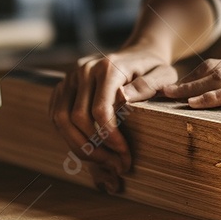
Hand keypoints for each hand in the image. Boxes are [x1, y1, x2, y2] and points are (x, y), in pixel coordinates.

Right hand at [49, 47, 178, 189]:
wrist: (138, 54)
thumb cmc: (153, 68)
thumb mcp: (164, 74)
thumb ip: (149, 85)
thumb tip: (125, 98)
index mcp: (108, 68)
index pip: (100, 110)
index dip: (110, 138)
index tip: (124, 155)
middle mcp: (84, 70)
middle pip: (76, 118)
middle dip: (94, 148)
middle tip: (116, 165)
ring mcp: (70, 78)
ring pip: (61, 120)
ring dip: (79, 146)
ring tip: (102, 162)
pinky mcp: (63, 87)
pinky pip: (56, 116)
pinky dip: (69, 137)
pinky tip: (89, 148)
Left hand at [162, 59, 220, 151]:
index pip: (214, 67)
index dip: (189, 78)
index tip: (168, 92)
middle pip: (210, 67)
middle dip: (181, 80)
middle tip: (157, 93)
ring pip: (217, 74)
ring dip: (189, 86)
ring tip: (167, 97)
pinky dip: (212, 95)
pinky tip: (194, 104)